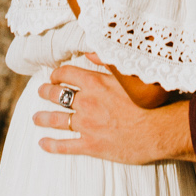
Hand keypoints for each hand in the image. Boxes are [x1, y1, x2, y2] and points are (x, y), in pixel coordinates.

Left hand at [33, 57, 195, 163]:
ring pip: (57, 120)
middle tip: (40, 92)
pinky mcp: (92, 145)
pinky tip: (42, 143)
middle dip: (46, 92)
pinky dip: (51, 145)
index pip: (67, 74)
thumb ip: (107, 61)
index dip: (57, 74)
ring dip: (44, 118)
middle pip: (58, 95)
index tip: (53, 76)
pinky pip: (65, 145)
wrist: (160, 130)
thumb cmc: (150, 101)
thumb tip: (90, 50)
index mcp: (95, 83)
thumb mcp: (129, 74)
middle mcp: (87, 103)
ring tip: (35, 118)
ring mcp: (87, 125)